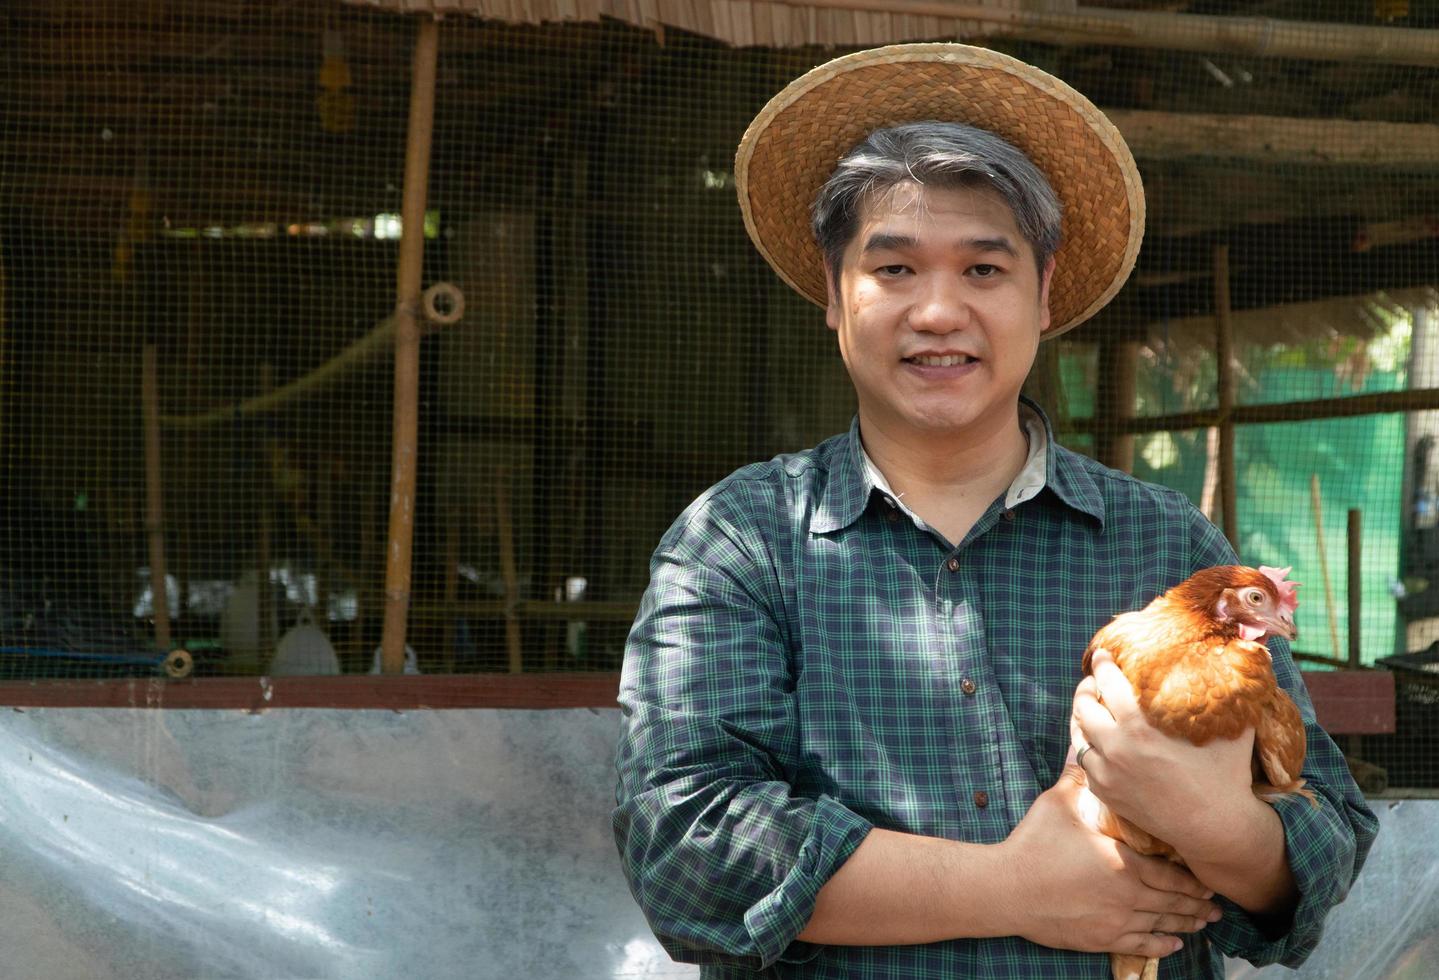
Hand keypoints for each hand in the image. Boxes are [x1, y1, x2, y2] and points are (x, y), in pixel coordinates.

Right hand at [996, 758, 1220, 958]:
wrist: (1007, 889)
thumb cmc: (1033, 845)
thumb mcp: (1057, 804)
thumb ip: (1076, 778)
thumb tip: (1081, 745)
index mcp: (1122, 863)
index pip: (1171, 875)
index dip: (1193, 881)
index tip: (1208, 881)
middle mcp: (1127, 896)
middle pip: (1173, 902)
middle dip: (1197, 905)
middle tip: (1216, 906)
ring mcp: (1115, 921)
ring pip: (1161, 924)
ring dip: (1186, 924)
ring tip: (1203, 923)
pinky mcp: (1100, 939)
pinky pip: (1141, 946)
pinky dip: (1161, 944)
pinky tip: (1174, 944)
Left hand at [1071, 648, 1256, 861]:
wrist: (1215, 827)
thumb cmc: (1226, 775)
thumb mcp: (1233, 728)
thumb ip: (1232, 692)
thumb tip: (1247, 657)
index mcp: (1139, 726)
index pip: (1108, 683)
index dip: (1103, 664)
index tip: (1103, 655)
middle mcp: (1116, 747)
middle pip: (1084, 706)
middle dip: (1086, 688)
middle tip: (1094, 680)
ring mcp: (1107, 773)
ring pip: (1079, 736)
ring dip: (1081, 717)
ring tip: (1089, 706)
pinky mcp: (1106, 794)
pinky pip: (1085, 763)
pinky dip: (1087, 746)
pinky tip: (1094, 740)